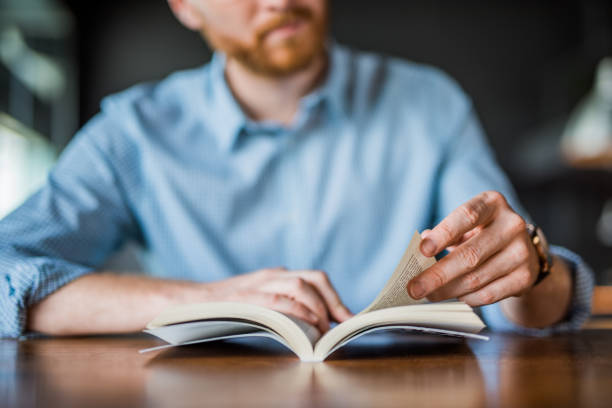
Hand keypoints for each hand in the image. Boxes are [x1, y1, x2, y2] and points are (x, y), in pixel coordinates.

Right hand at [206, 267, 352, 332]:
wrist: (193, 302)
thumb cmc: (230, 307)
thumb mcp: (260, 299)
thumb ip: (283, 303)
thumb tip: (313, 323)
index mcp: (277, 275)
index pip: (314, 278)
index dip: (334, 297)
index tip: (346, 316)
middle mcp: (272, 275)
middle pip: (313, 278)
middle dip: (332, 301)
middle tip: (340, 322)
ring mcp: (260, 284)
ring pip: (299, 285)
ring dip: (317, 307)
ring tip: (323, 327)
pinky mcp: (248, 297)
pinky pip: (279, 300)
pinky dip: (297, 312)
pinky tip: (306, 324)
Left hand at [407, 191, 539, 305]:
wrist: (522, 249)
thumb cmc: (482, 233)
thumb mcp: (465, 224)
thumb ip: (443, 232)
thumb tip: (421, 243)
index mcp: (492, 203)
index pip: (466, 216)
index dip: (443, 234)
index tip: (422, 250)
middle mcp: (512, 225)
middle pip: (469, 255)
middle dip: (437, 275)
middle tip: (414, 288)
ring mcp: (522, 252)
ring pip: (476, 278)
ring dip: (447, 291)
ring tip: (427, 295)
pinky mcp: (525, 277)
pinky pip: (489, 294)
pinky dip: (467, 298)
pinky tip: (454, 297)